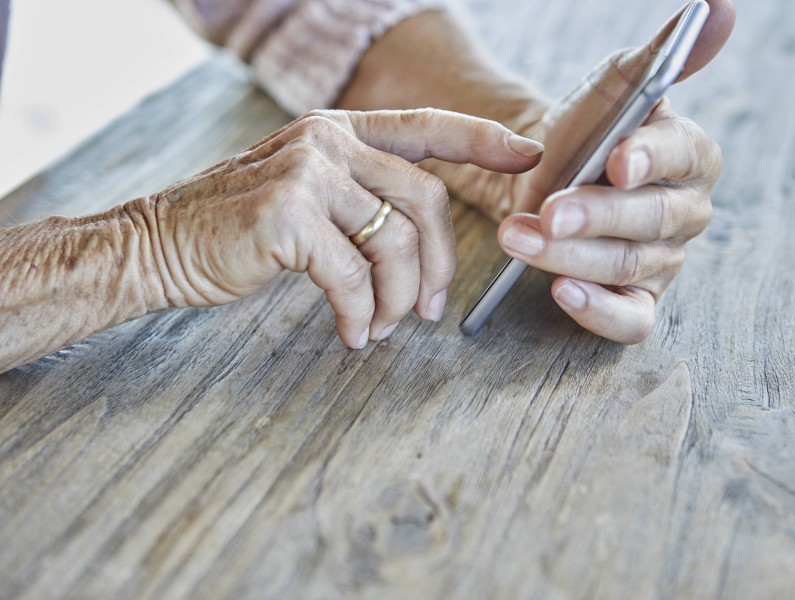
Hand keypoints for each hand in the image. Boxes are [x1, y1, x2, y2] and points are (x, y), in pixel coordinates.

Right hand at [140, 109, 542, 347]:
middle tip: (427, 310)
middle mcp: (327, 141)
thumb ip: (360, 197)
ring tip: (381, 326)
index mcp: (338, 131)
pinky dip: (360, 314)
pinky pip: (354, 276)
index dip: (483, 142)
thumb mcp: (305, 195)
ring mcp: (306, 172)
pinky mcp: (286, 215)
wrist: (159, 247)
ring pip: (395, 242)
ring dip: (398, 298)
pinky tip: (350, 333)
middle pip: (427, 200)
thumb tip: (422, 243)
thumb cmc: (237, 230)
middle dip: (439, 264)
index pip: (427, 128)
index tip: (530, 156)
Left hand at [424, 1, 734, 342]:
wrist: (545, 178)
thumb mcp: (613, 85)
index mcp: (690, 156)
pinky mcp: (637, 301)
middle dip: (596, 216)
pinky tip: (562, 293)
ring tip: (518, 238)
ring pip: (629, 267)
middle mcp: (685, 213)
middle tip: (547, 211)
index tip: (617, 161)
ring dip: (571, 255)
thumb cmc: (583, 132)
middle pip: (651, 220)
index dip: (652, 158)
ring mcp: (663, 262)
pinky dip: (598, 312)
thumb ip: (661, 54)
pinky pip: (630, 321)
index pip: (684, 155)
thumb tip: (717, 6)